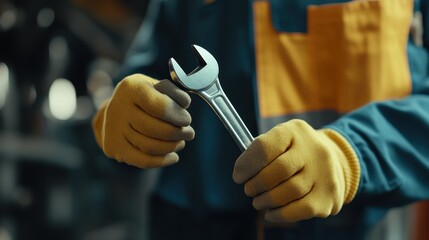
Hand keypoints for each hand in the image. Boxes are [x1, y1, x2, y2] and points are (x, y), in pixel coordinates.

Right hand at [92, 74, 194, 167]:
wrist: (118, 109)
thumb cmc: (146, 96)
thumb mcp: (159, 86)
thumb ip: (175, 92)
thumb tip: (184, 104)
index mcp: (132, 87)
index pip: (159, 106)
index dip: (177, 116)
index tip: (186, 120)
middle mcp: (119, 107)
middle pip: (155, 129)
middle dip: (178, 133)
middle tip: (189, 133)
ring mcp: (114, 129)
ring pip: (150, 147)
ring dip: (172, 147)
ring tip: (181, 142)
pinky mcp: (114, 147)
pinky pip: (142, 161)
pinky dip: (162, 161)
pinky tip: (173, 157)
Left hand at [233, 119, 359, 222]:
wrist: (335, 161)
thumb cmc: (294, 153)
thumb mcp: (280, 141)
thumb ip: (261, 152)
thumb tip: (242, 172)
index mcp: (294, 131)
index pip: (265, 146)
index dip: (246, 164)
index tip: (238, 176)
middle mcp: (313, 149)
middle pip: (278, 170)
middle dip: (257, 184)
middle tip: (249, 190)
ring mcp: (324, 172)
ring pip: (289, 191)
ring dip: (267, 200)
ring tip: (258, 202)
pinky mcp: (328, 196)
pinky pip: (300, 209)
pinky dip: (280, 214)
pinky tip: (271, 213)